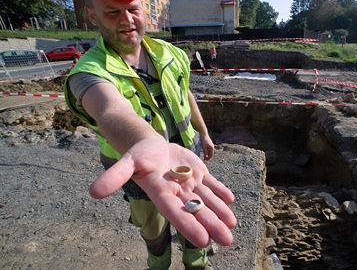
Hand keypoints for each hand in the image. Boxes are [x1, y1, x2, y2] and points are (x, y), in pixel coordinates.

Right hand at [88, 138, 236, 247]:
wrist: (152, 146)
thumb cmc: (139, 156)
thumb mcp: (127, 162)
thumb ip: (114, 177)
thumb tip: (93, 193)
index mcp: (161, 192)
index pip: (174, 210)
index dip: (188, 224)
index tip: (202, 240)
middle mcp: (177, 191)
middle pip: (196, 209)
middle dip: (211, 223)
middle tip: (227, 240)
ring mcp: (190, 183)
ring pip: (207, 199)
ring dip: (220, 211)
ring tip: (232, 224)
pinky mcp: (199, 173)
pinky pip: (212, 183)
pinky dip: (221, 190)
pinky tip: (231, 199)